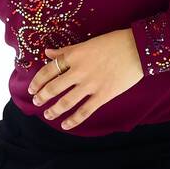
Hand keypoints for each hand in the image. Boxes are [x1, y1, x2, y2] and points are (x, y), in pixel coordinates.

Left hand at [26, 29, 143, 129]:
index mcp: (73, 56)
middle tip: (35, 101)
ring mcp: (91, 85)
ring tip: (47, 114)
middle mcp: (79, 71)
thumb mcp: (86, 43)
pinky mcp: (103, 95)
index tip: (31, 88)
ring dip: (54, 110)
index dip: (37, 81)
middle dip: (41, 96)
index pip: (48, 71)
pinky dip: (73, 120)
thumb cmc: (112, 43)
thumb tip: (47, 53)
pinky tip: (65, 125)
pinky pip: (85, 111)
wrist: (138, 49)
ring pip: (66, 102)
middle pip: (53, 88)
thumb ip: (66, 51)